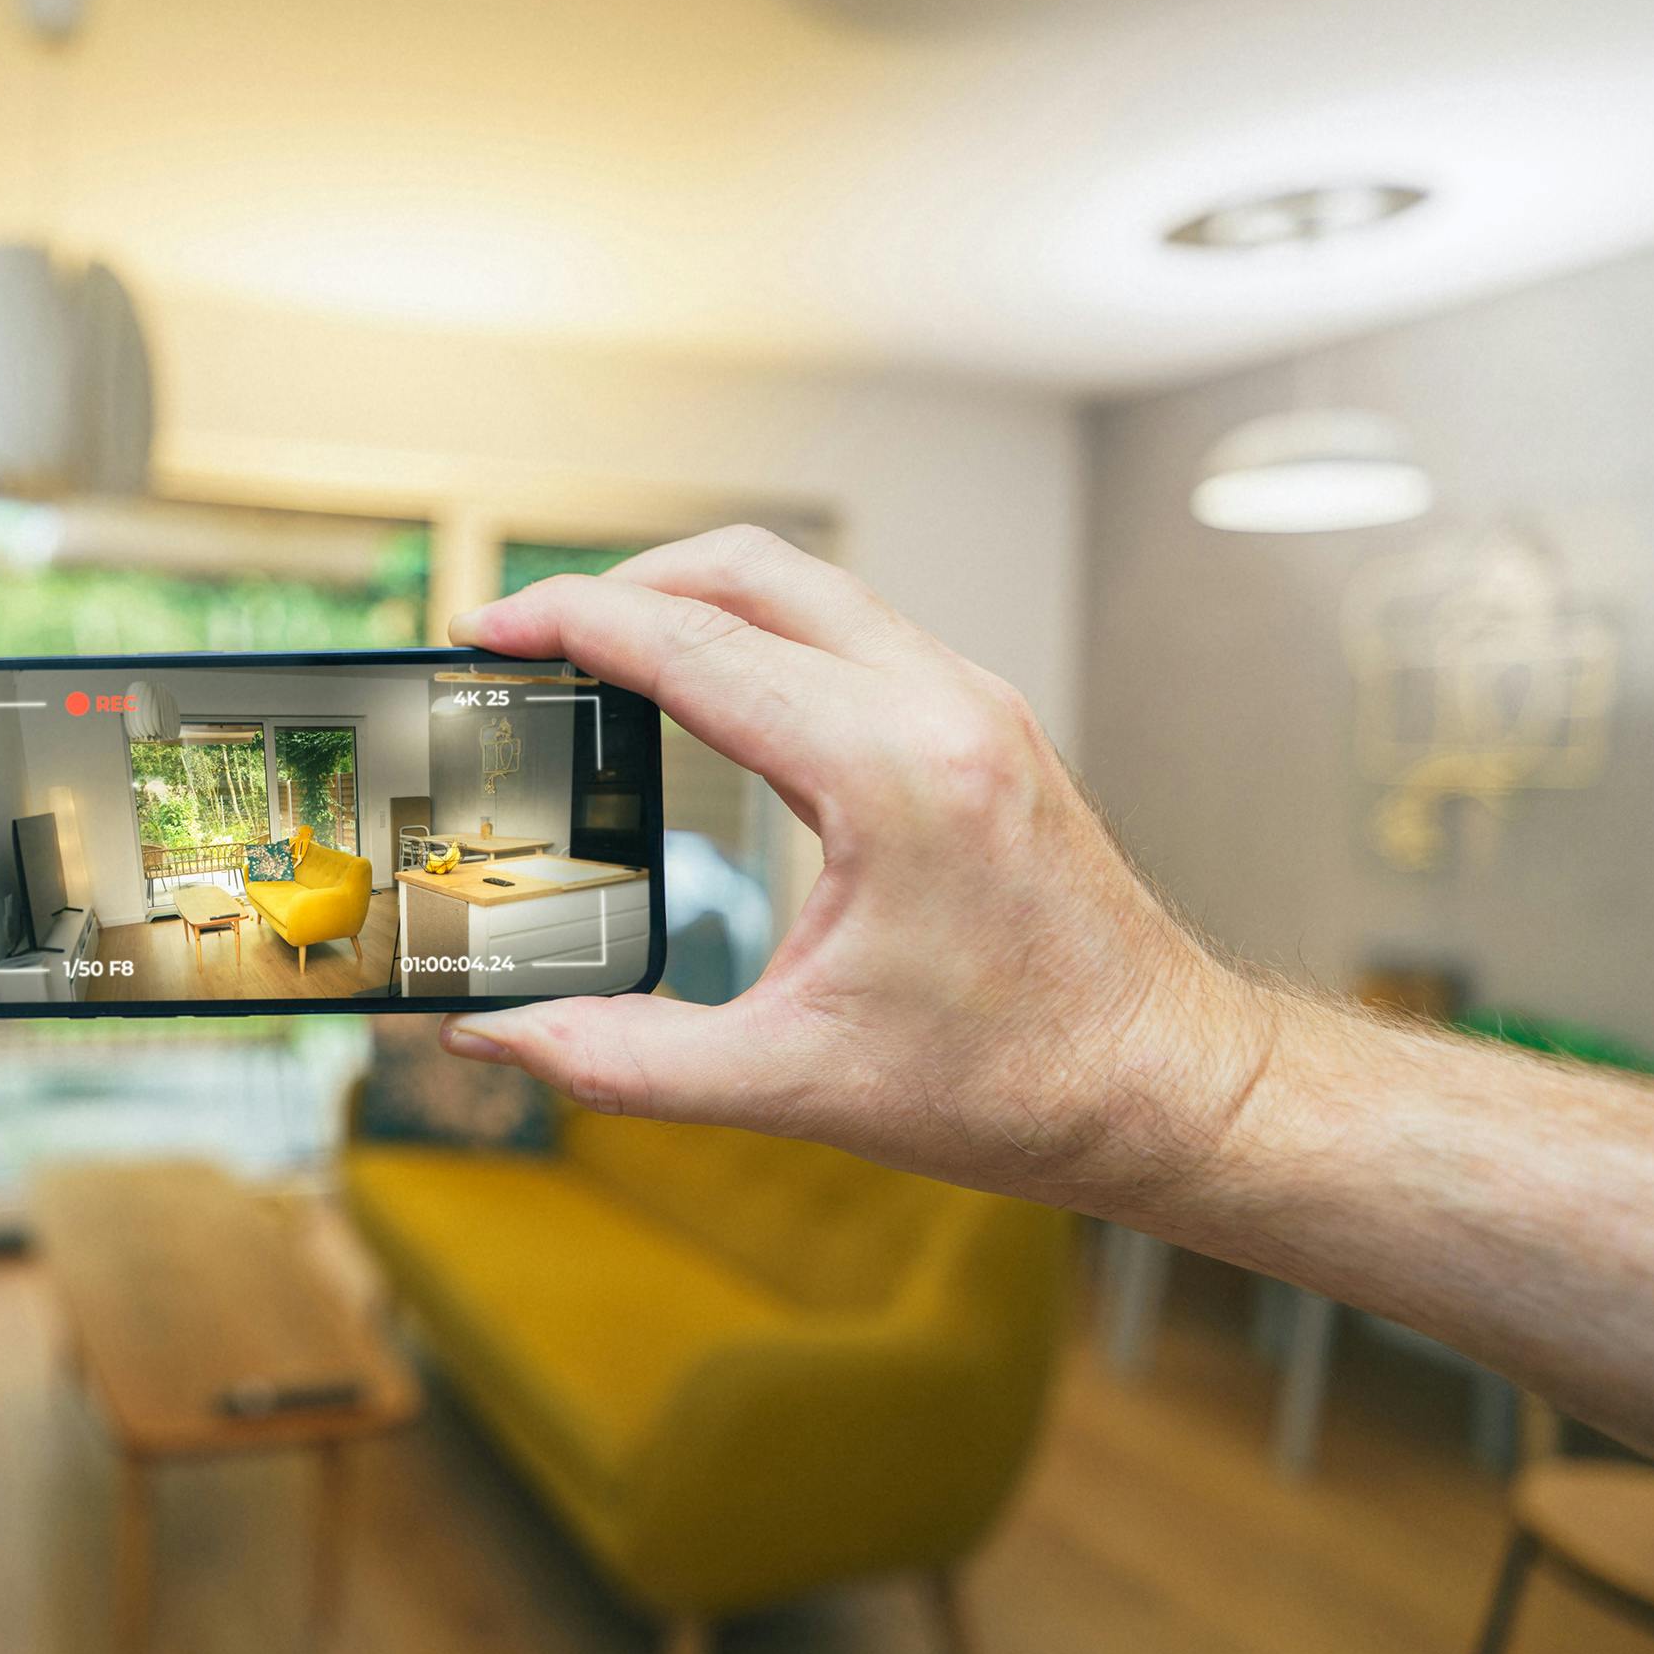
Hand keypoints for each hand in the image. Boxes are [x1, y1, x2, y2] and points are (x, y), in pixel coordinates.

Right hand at [440, 527, 1279, 1213]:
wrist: (1167, 1083)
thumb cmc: (1019, 1084)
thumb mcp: (791, 1081)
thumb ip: (621, 1056)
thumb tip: (498, 1036)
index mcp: (892, 772)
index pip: (694, 647)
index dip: (569, 626)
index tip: (486, 630)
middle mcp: (940, 706)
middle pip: (747, 570)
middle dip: (620, 585)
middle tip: (527, 633)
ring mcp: (970, 701)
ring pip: (803, 585)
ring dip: (692, 598)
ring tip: (598, 653)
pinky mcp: (981, 720)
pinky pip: (847, 629)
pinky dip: (757, 632)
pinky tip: (703, 690)